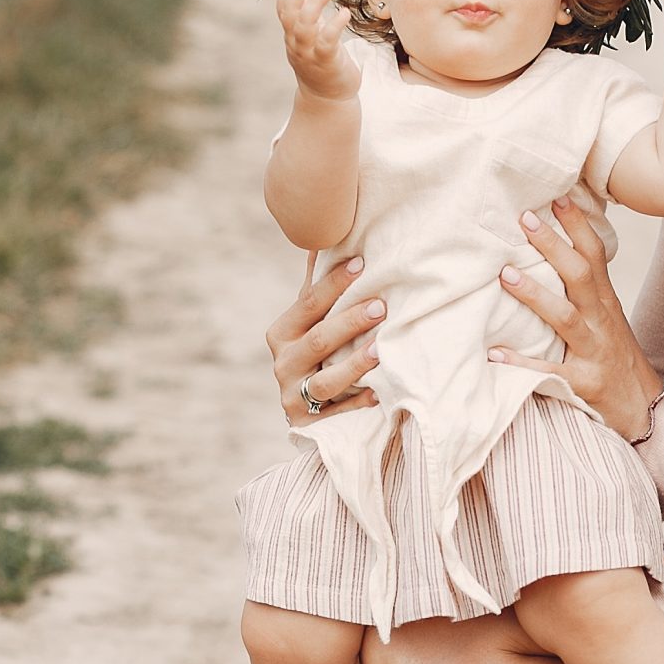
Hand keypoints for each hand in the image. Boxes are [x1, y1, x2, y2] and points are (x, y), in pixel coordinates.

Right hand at [268, 254, 384, 425]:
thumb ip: (315, 288)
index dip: (334, 284)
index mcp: (282, 333)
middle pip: (319, 340)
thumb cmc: (314, 356)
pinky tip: (379, 392)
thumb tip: (320, 239)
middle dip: (350, 322)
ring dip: (354, 365)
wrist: (307, 414)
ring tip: (380, 349)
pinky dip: (358, 403)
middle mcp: (283, 364)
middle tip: (381, 306)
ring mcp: (293, 397)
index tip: (362, 263)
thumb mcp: (309, 323)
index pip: (308, 304)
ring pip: (325, 381)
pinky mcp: (309, 424)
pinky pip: (338, 414)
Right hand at [275, 0, 358, 101]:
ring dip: (314, 5)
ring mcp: (309, 54)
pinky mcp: (326, 62)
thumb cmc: (322, 63)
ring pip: (304, 27)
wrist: (328, 99)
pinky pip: (326, 42)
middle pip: (290, 15)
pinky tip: (344, 13)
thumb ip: (307, 16)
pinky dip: (334, 26)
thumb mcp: (311, 38)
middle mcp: (296, 44)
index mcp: (292, 36)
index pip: (283, 9)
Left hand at [489, 199, 663, 440]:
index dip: (578, 225)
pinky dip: (522, 363)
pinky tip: (495, 354)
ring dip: (535, 295)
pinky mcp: (582, 382)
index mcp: (605, 302)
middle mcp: (601, 321)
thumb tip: (557, 248)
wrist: (644, 408)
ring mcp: (592, 351)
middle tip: (525, 219)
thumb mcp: (607, 315)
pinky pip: (549, 371)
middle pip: (579, 276)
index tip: (558, 196)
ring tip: (505, 274)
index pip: (594, 255)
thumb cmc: (616, 356)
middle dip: (554, 246)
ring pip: (565, 318)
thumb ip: (585, 286)